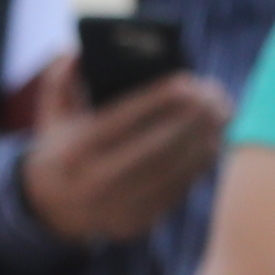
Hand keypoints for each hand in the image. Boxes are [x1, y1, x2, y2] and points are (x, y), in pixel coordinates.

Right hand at [16, 72, 233, 246]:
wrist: (52, 208)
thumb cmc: (62, 148)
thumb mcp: (51, 115)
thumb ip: (60, 81)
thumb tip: (78, 53)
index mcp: (73, 151)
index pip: (121, 121)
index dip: (157, 100)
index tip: (188, 81)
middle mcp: (94, 182)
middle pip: (156, 148)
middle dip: (192, 119)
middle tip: (217, 95)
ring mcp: (117, 206)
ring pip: (173, 170)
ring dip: (205, 139)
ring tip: (223, 113)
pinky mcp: (139, 221)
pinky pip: (178, 189)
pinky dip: (199, 163)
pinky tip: (214, 140)